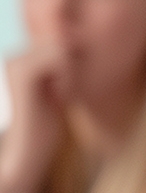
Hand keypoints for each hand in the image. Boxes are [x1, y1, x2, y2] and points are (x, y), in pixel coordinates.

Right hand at [0, 42, 71, 192]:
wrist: (28, 151)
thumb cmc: (47, 124)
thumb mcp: (60, 89)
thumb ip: (66, 67)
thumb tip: (82, 41)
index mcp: (24, 59)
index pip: (66, 42)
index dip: (75, 66)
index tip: (65, 91)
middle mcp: (16, 56)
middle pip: (66, 42)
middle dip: (74, 68)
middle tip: (63, 95)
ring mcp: (15, 62)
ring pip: (63, 48)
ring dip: (71, 74)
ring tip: (60, 97)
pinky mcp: (22, 72)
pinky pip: (60, 58)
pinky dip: (68, 78)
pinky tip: (60, 98)